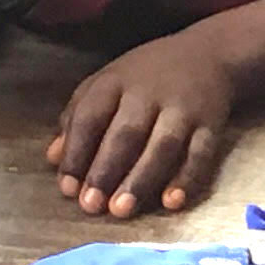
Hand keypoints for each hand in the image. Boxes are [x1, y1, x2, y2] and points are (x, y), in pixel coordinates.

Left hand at [49, 32, 236, 217]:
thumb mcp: (107, 83)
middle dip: (106, 171)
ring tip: (122, 210)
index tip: (67, 188)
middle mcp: (149, 93)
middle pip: (126, 133)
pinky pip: (201, 154)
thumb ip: (77, 117)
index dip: (77, 152)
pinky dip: (187, 178)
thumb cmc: (147, 75)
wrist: (209, 54)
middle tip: (91, 206)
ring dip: (141, 179)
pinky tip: (171, 202)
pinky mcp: (211, 124)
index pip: (91, 116)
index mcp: (116, 81)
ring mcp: (183, 108)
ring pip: (162, 146)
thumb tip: (53, 158)